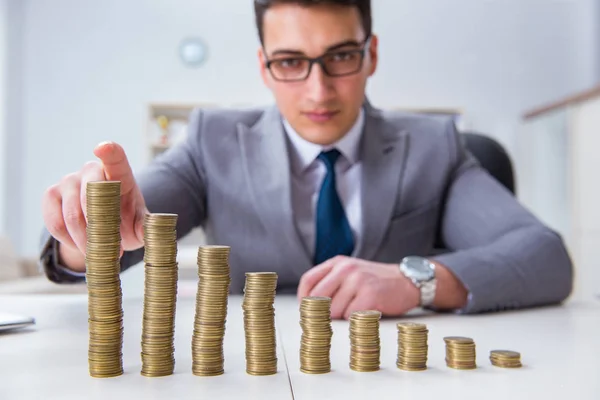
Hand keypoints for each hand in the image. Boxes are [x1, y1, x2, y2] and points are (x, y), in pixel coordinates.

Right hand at [41, 141, 147, 270]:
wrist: (102, 228)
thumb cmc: (125, 219)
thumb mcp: (139, 224)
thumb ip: (145, 227)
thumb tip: (147, 231)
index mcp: (119, 172)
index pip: (114, 157)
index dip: (109, 151)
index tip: (103, 148)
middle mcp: (91, 170)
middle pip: (90, 195)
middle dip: (100, 227)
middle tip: (113, 249)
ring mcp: (68, 180)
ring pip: (72, 215)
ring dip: (86, 240)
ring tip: (99, 253)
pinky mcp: (50, 195)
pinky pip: (55, 223)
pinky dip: (69, 241)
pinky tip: (81, 247)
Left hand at [297, 256, 419, 318]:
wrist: (407, 281)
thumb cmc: (376, 281)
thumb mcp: (351, 272)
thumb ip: (331, 282)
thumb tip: (309, 307)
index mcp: (337, 262)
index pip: (308, 281)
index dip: (304, 299)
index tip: (307, 311)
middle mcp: (345, 268)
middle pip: (318, 299)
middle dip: (322, 313)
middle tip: (332, 319)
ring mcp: (358, 280)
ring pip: (334, 310)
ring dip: (342, 317)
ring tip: (357, 310)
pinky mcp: (370, 294)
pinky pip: (351, 316)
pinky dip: (356, 320)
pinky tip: (366, 312)